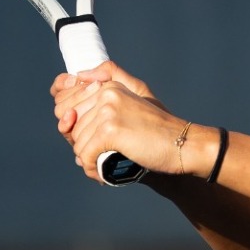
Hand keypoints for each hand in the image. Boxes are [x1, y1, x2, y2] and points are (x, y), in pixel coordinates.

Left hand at [50, 62, 183, 181]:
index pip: (66, 104)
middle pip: (71, 126)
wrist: (184, 145)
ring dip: (88, 160)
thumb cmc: (159, 129)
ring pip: (77, 142)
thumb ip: (112, 77)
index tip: (91, 140)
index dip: (72, 128)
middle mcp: (106, 93)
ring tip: (107, 164)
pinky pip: (84, 154)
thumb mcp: (138, 95)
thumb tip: (78, 76)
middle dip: (82, 145)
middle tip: (101, 154)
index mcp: (109, 85)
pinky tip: (104, 173)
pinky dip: (92, 169)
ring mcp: (108, 110)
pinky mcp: (110, 130)